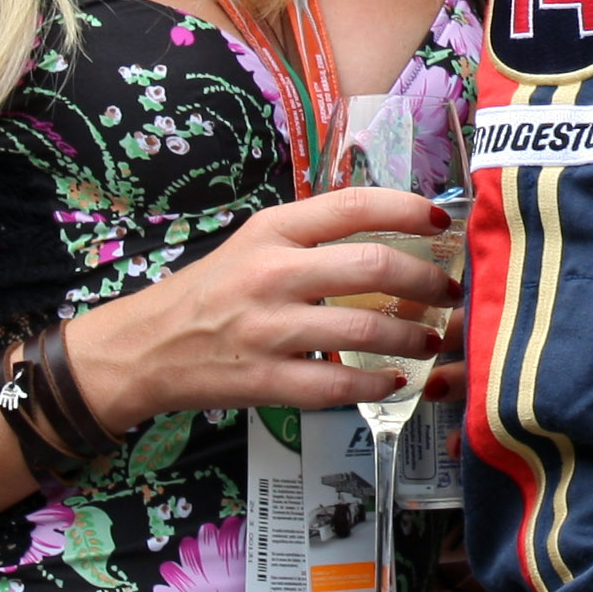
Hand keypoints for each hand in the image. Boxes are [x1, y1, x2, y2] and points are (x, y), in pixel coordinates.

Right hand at [62, 188, 460, 426]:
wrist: (145, 347)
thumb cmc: (211, 290)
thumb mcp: (256, 242)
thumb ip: (314, 234)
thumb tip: (391, 228)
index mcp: (273, 230)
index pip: (355, 205)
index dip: (408, 209)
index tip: (440, 222)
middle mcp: (272, 273)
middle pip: (373, 267)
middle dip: (426, 281)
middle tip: (447, 292)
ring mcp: (269, 330)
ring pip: (365, 331)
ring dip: (413, 336)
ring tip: (431, 338)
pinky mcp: (265, 380)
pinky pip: (339, 386)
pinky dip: (379, 384)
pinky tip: (396, 379)